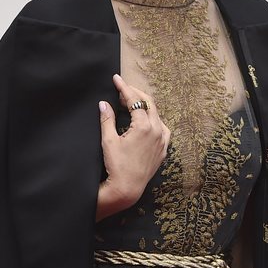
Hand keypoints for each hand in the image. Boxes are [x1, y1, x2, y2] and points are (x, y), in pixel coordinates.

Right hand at [95, 74, 170, 220]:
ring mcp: (163, 140)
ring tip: (130, 103)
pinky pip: (162, 128)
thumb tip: (103, 103)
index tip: (116, 79)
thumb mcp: (109, 141)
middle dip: (135, 94)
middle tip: (122, 89)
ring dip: (144, 106)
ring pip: (156, 114)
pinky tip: (145, 121)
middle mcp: (158, 130)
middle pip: (148, 103)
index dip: (124, 88)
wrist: (127, 189)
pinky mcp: (164, 149)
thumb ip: (107, 119)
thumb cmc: (117, 166)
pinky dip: (153, 120)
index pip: (134, 100)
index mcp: (145, 126)